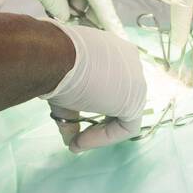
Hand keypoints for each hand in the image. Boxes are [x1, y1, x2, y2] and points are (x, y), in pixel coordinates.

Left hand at [0, 0, 124, 35]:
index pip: (103, 0)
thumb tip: (68, 20)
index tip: (122, 40)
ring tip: (64, 25)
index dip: (111, 23)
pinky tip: (55, 13)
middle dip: (88, 18)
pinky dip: (62, 2)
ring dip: (71, 10)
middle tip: (90, 41)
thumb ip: (62, 11)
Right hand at [41, 22, 146, 150]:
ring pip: (123, 112)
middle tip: (79, 134)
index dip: (94, 104)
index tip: (75, 119)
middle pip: (120, 96)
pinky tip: (81, 142)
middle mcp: (130, 61)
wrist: (55, 59)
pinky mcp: (135, 100)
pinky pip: (125, 126)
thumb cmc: (57, 65)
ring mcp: (136, 79)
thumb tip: (70, 139)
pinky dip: (104, 138)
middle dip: (100, 118)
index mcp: (115, 50)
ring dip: (100, 131)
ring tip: (77, 142)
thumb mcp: (65, 88)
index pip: (112, 81)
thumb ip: (72, 113)